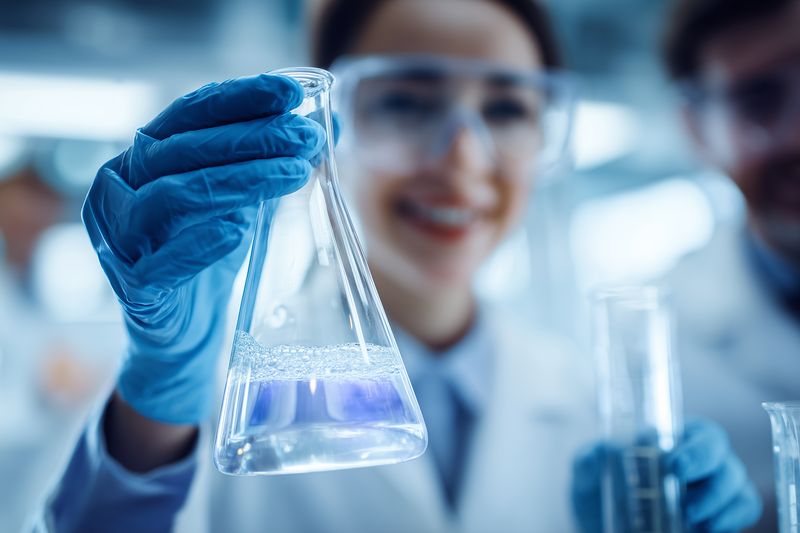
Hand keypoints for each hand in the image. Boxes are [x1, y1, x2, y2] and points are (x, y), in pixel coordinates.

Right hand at [84, 74, 324, 423]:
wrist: (185, 335)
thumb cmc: (209, 258)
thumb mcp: (243, 202)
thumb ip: (273, 164)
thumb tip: (330, 128)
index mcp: (145, 159)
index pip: (190, 114)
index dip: (240, 99)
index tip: (291, 92)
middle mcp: (120, 189)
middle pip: (184, 150)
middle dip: (252, 138)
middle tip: (305, 136)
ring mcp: (119, 238)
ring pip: (174, 195)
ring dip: (239, 180)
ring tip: (295, 173)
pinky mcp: (133, 288)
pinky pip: (160, 263)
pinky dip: (200, 244)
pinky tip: (239, 230)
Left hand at [571, 418, 761, 531]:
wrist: (598, 526)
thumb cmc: (597, 490)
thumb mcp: (586, 472)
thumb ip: (591, 457)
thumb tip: (610, 447)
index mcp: (674, 439)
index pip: (703, 434)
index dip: (698, 450)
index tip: (676, 467)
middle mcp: (701, 462)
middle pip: (727, 462)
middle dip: (713, 485)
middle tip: (686, 506)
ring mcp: (714, 491)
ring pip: (741, 491)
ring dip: (721, 508)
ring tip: (691, 521)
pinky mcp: (719, 518)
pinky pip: (742, 514)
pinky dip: (730, 523)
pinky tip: (705, 531)